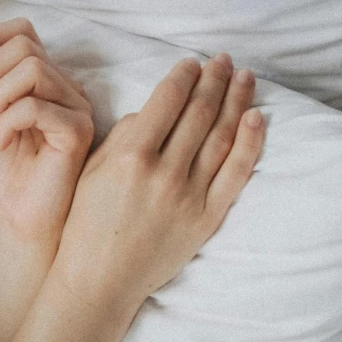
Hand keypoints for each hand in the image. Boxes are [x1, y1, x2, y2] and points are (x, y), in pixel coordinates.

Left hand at [0, 19, 95, 254]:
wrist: (13, 218)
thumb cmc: (1, 173)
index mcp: (45, 80)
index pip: (23, 31)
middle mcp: (66, 88)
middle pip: (24, 47)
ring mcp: (77, 108)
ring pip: (32, 69)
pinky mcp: (79, 131)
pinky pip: (36, 105)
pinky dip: (7, 122)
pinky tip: (1, 144)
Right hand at [53, 53, 264, 309]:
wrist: (98, 281)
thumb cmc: (85, 225)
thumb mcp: (91, 172)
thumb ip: (123, 137)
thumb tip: (154, 111)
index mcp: (129, 156)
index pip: (167, 101)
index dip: (184, 76)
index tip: (192, 62)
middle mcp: (163, 172)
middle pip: (199, 112)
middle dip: (214, 79)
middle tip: (223, 60)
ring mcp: (189, 195)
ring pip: (223, 135)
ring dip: (236, 100)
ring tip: (244, 77)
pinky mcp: (207, 217)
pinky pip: (237, 172)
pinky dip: (250, 141)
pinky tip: (256, 116)